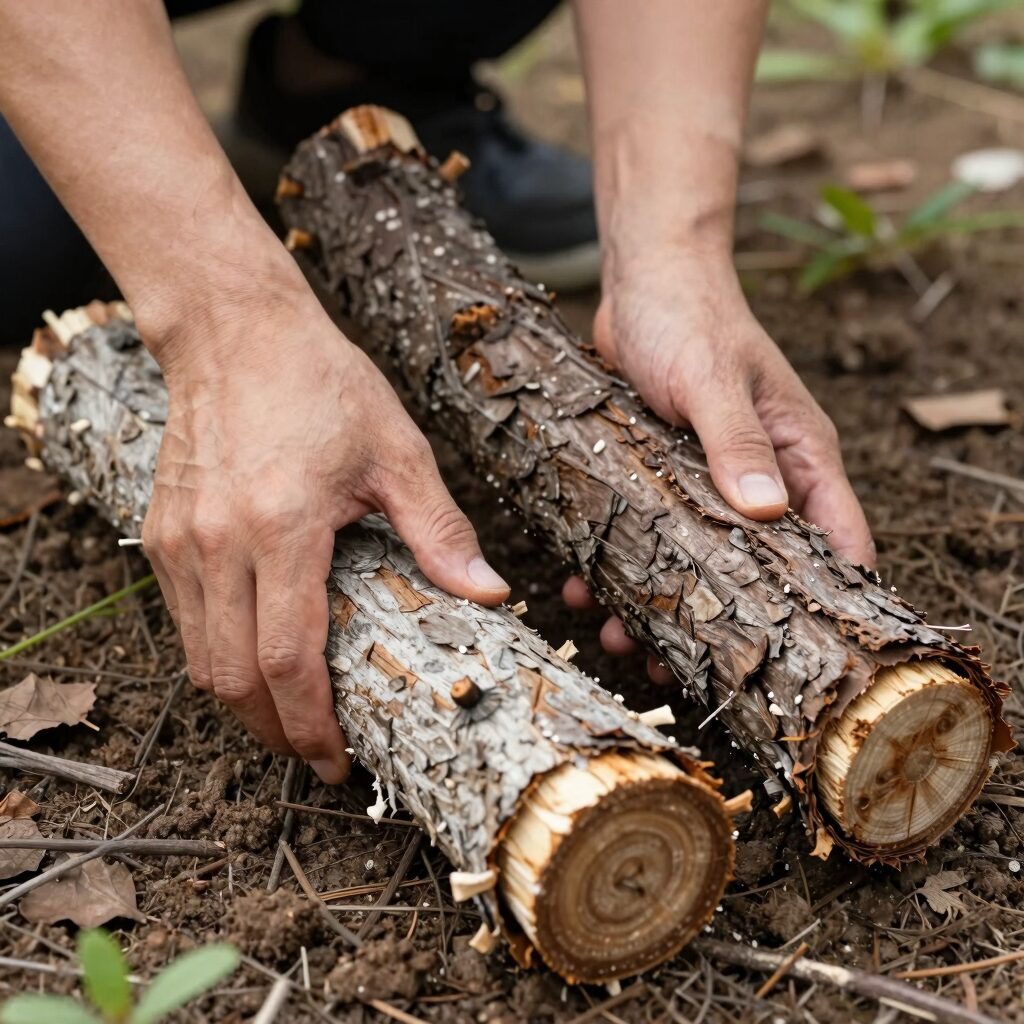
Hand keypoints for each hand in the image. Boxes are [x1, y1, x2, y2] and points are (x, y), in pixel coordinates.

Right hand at [141, 288, 508, 782]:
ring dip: (243, 702)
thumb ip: (440, 531)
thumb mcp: (398, 451)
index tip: (337, 761)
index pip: (288, 660)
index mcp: (282, 527)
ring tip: (290, 716)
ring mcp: (179, 540)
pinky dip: (216, 656)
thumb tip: (488, 593)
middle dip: (275, 732)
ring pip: (198, 659)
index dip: (311, 726)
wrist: (235, 331)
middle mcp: (217, 543)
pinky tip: (255, 656)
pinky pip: (183, 621)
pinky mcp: (159, 532)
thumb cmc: (321, 382)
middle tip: (318, 753)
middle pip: (233, 678)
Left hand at [567, 251, 873, 676]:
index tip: (798, 657)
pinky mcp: (664, 477)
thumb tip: (767, 511)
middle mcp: (763, 477)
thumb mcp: (713, 378)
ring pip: (697, 563)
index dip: (829, 600)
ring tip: (620, 639)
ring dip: (659, 603)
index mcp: (799, 456)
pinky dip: (621, 566)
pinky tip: (584, 589)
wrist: (642, 280)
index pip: (839, 539)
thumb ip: (737, 441)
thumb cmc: (690, 317)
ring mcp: (711, 481)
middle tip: (677, 666)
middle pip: (760, 570)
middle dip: (721, 622)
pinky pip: (650, 536)